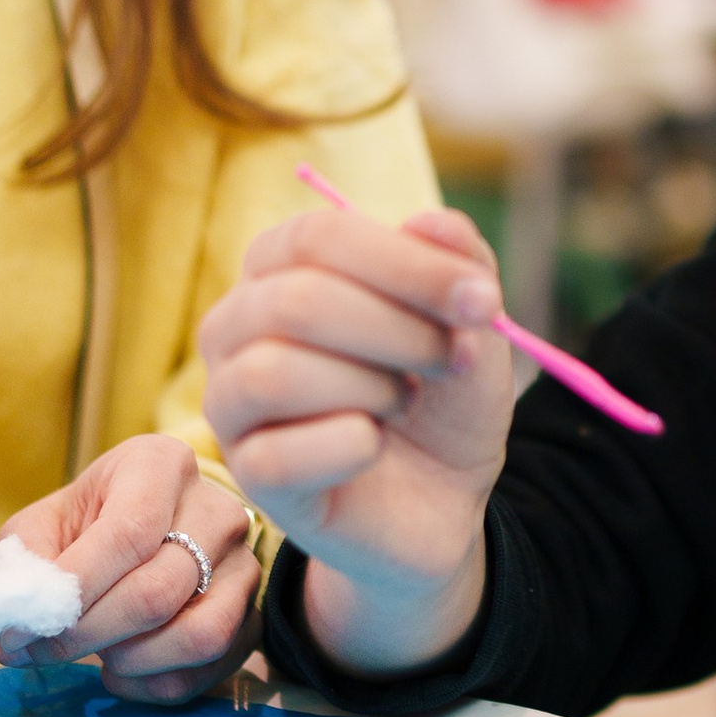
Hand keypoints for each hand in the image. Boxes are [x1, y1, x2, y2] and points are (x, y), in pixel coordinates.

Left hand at [0, 440, 258, 705]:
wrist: (144, 531)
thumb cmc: (85, 525)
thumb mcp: (42, 525)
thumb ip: (25, 565)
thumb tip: (19, 625)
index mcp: (162, 466)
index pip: (129, 534)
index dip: (74, 590)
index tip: (22, 629)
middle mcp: (218, 510)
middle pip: (159, 591)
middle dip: (89, 634)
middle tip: (42, 651)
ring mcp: (244, 565)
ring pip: (198, 635)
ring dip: (130, 660)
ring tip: (94, 652)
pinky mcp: (253, 616)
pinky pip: (209, 670)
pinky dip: (153, 684)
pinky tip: (120, 668)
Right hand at [198, 207, 510, 677]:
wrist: (445, 495)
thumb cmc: (441, 393)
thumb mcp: (469, 321)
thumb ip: (458, 261)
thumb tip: (429, 221)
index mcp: (281, 267)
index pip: (318, 237)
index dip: (407, 265)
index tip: (484, 303)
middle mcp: (236, 326)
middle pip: (296, 302)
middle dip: (400, 331)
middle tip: (454, 360)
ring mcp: (231, 402)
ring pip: (274, 375)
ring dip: (371, 388)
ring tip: (406, 401)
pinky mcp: (249, 474)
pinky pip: (279, 455)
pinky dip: (351, 446)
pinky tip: (376, 445)